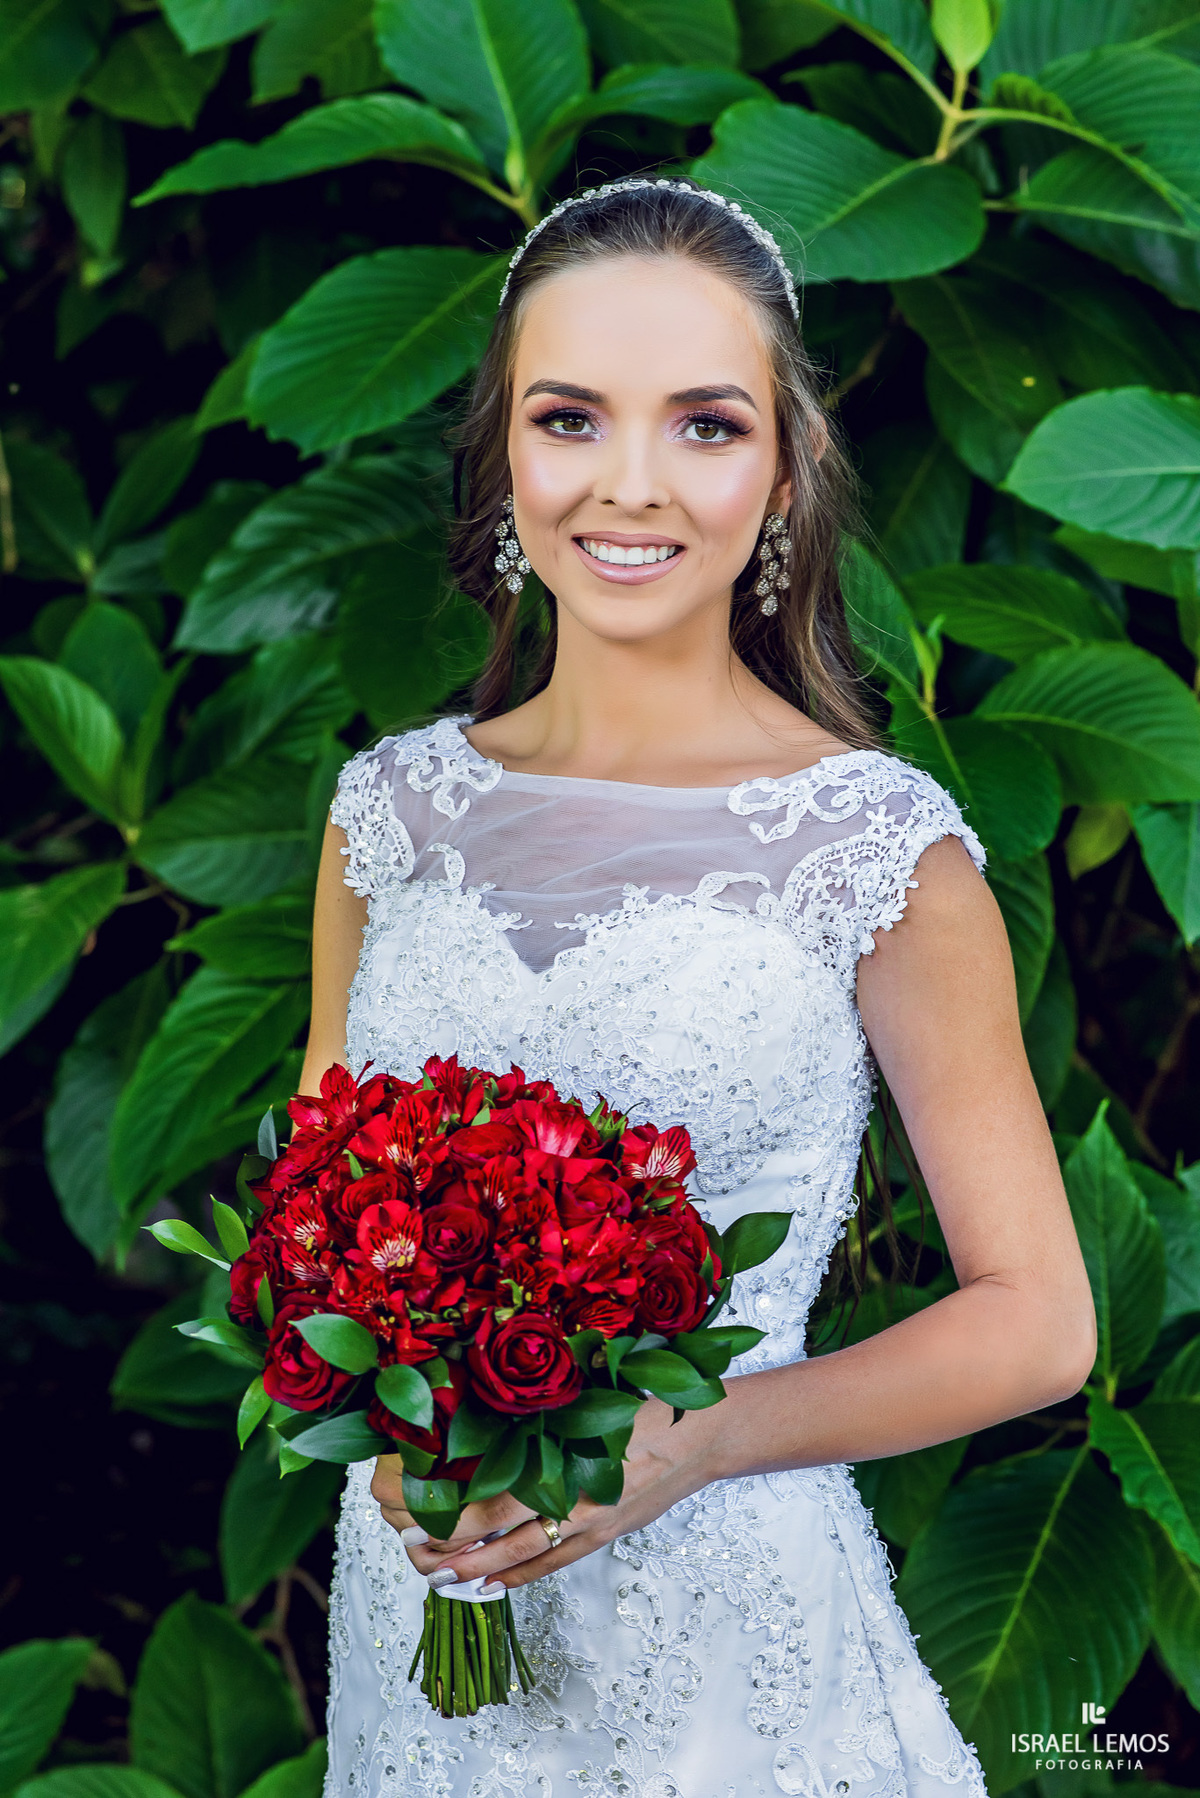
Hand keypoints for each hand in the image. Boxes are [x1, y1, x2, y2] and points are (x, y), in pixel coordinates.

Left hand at [370, 1395, 717, 1591]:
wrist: (704, 1432)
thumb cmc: (645, 1401)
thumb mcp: (588, 1396)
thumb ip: (541, 1410)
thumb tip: (483, 1408)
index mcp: (566, 1461)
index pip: (495, 1502)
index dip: (451, 1518)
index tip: (415, 1517)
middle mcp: (576, 1500)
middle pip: (502, 1538)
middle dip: (454, 1552)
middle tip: (414, 1553)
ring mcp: (593, 1523)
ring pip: (525, 1558)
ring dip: (479, 1570)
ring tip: (440, 1576)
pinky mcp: (607, 1533)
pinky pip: (557, 1562)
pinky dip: (521, 1576)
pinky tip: (493, 1582)